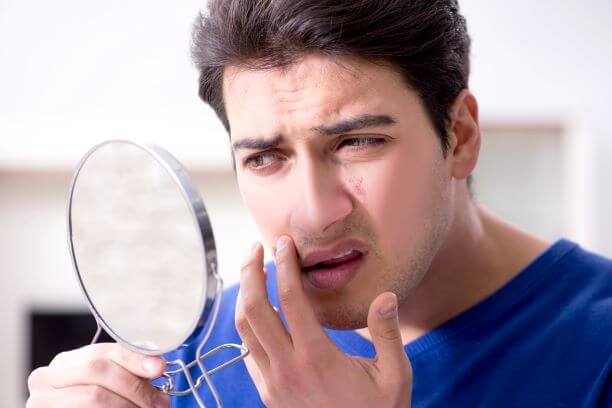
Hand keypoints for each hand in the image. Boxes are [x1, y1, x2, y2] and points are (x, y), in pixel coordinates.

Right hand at [26, 342, 169, 406]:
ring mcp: (42, 400)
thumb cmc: (88, 405)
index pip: (103, 350)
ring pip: (95, 395)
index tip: (159, 367)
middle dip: (134, 385)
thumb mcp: (105, 385)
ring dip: (127, 405)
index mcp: (65, 362)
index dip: (134, 358)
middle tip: (159, 402)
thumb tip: (157, 365)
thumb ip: (125, 373)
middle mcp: (46, 377)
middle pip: (98, 370)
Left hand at [235, 236, 412, 406]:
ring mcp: (272, 383)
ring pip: (244, 330)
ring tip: (252, 271)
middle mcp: (287, 369)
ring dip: (243, 295)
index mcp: (317, 358)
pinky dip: (248, 324)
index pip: (290, 300)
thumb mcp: (395, 376)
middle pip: (254, 309)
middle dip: (250, 272)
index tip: (284, 243)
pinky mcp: (267, 394)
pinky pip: (248, 351)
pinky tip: (260, 310)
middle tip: (255, 247)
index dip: (284, 266)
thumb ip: (387, 334)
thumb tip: (386, 296)